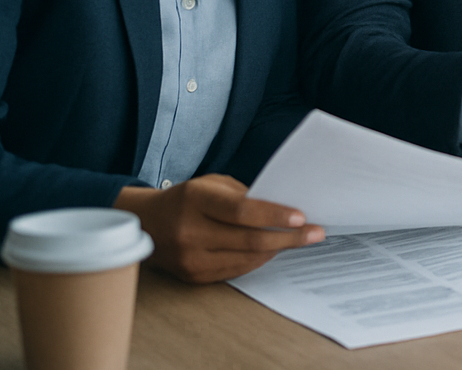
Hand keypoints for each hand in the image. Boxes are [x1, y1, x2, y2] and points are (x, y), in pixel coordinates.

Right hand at [113, 174, 323, 283]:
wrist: (146, 223)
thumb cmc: (187, 198)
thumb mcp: (212, 185)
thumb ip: (244, 196)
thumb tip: (283, 210)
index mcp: (195, 200)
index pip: (241, 211)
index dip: (274, 215)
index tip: (301, 217)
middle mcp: (190, 231)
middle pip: (249, 239)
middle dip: (288, 237)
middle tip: (316, 232)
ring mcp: (190, 258)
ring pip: (246, 258)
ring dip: (277, 249)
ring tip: (299, 239)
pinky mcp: (193, 276)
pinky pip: (236, 270)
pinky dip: (259, 259)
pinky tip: (272, 249)